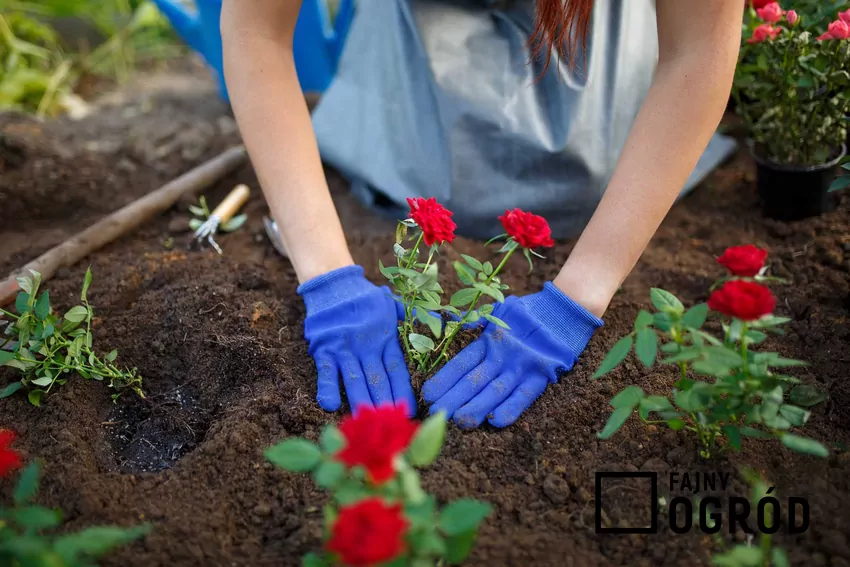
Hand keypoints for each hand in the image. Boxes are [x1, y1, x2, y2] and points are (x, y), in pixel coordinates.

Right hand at [298, 266, 415, 414]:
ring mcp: (344, 348)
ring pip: (354, 378)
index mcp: (385, 339)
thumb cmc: (366, 298)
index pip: (397, 369)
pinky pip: (326, 370)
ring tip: (368, 419)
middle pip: (377, 379)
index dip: (403, 390)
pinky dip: (327, 386)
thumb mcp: (392, 305)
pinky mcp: (324, 348)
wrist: (334, 283)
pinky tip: (331, 405)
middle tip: (392, 424)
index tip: (410, 410)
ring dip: (361, 399)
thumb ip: (412, 316)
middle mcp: (366, 346)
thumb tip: (440, 318)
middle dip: (385, 402)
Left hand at [422, 282, 602, 427]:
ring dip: (477, 406)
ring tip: (460, 421)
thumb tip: (447, 322)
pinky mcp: (541, 374)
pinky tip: (495, 421)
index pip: (462, 363)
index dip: (445, 378)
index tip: (428, 393)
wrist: (565, 309)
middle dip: (454, 398)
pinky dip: (511, 407)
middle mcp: (503, 354)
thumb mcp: (498, 313)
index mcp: (490, 341)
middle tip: (437, 414)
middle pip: (475, 380)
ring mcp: (522, 365)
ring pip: (495, 390)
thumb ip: (476, 323)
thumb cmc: (527, 313)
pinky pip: (525, 394)